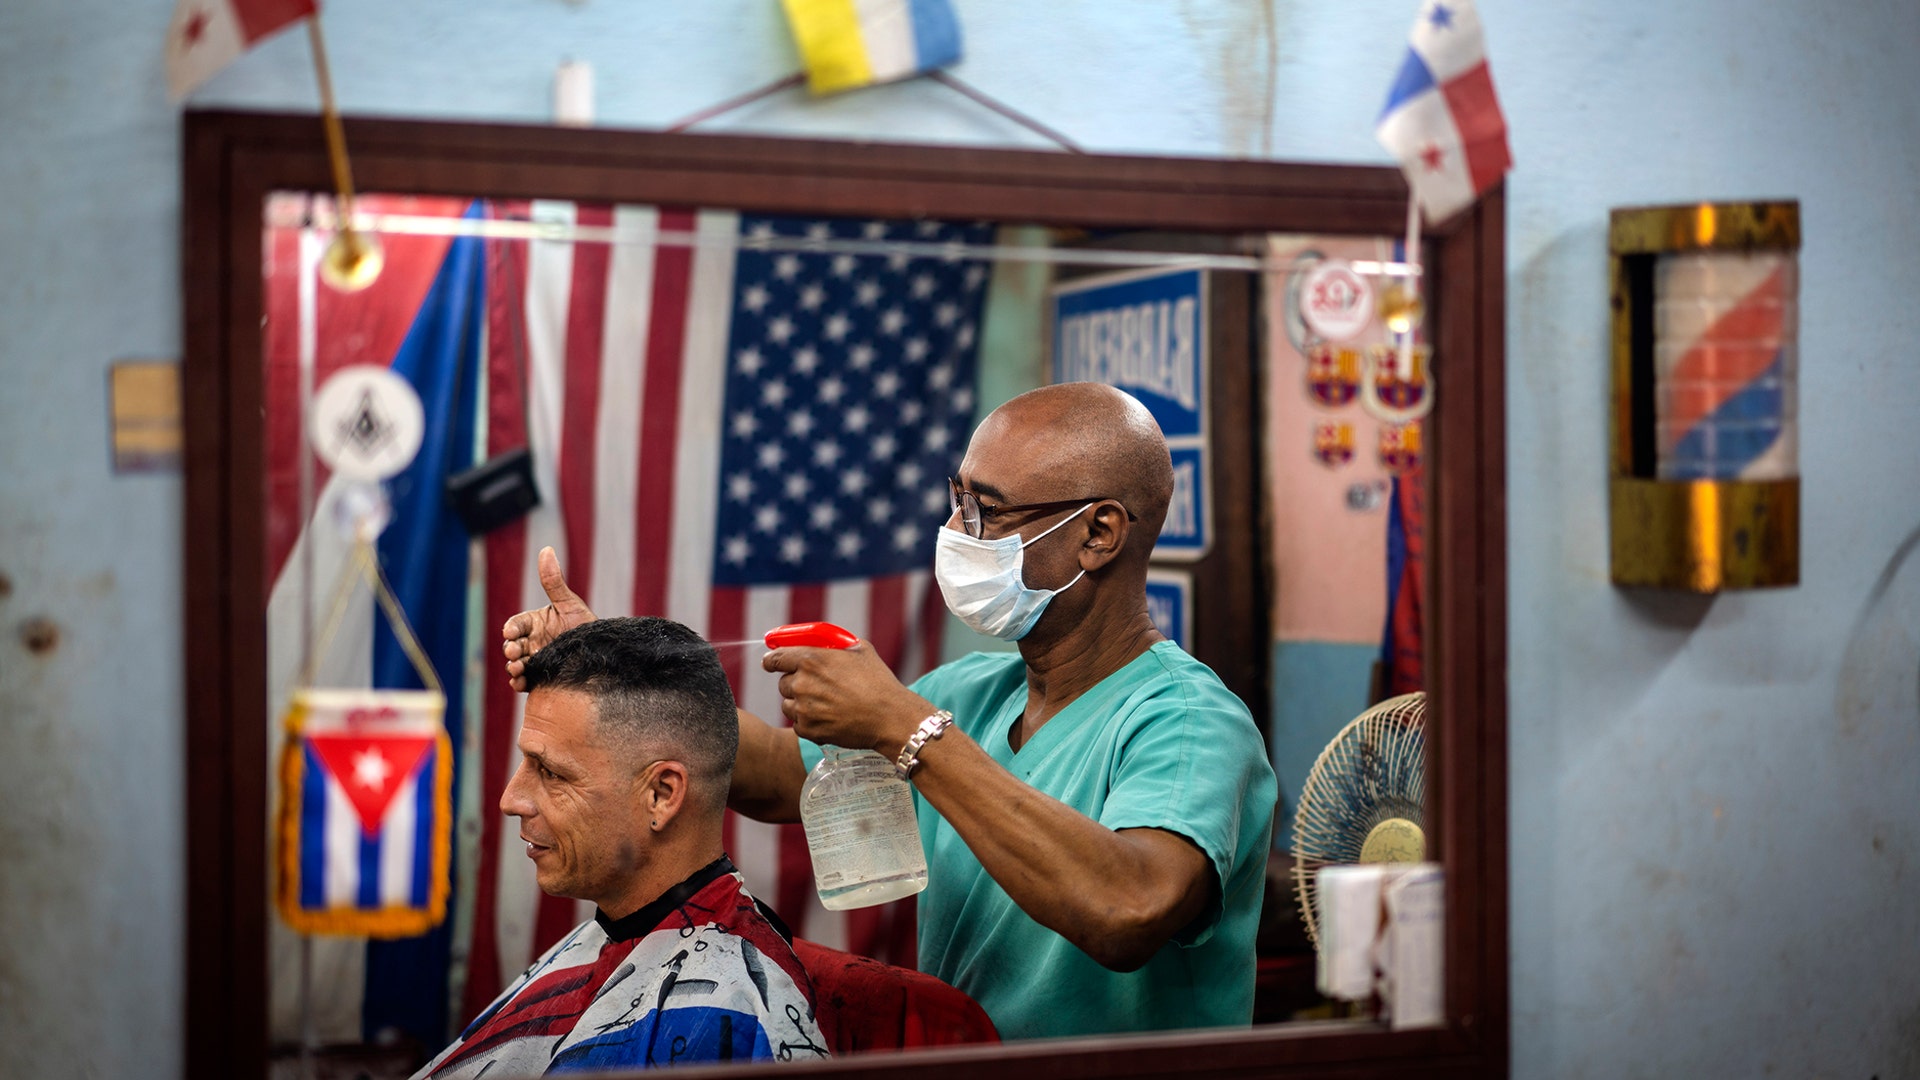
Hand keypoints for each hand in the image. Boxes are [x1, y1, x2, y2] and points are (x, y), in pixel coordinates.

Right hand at [502, 546, 594, 690]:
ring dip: (513, 667)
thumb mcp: (569, 603)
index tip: (510, 631)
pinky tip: (520, 684)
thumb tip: (546, 549)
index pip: (516, 624)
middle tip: (513, 651)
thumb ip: (553, 581)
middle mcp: (530, 642)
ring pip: (516, 664)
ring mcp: (534, 660)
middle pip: (513, 645)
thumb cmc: (583, 624)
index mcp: (533, 623)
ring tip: (517, 669)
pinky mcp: (539, 677)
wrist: (601, 652)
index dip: (512, 628)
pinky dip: (519, 683)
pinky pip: (525, 681)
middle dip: (510, 648)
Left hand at [761, 640, 929, 756]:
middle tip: (815, 687)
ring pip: (788, 704)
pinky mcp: (808, 730)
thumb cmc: (878, 682)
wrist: (890, 717)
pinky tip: (828, 718)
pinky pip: (797, 724)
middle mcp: (803, 683)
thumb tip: (822, 643)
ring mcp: (804, 709)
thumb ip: (835, 644)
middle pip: (782, 682)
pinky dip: (808, 722)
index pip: (775, 658)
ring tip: (825, 704)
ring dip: (800, 703)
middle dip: (795, 683)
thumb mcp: (860, 650)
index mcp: (811, 659)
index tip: (771, 663)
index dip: (772, 661)